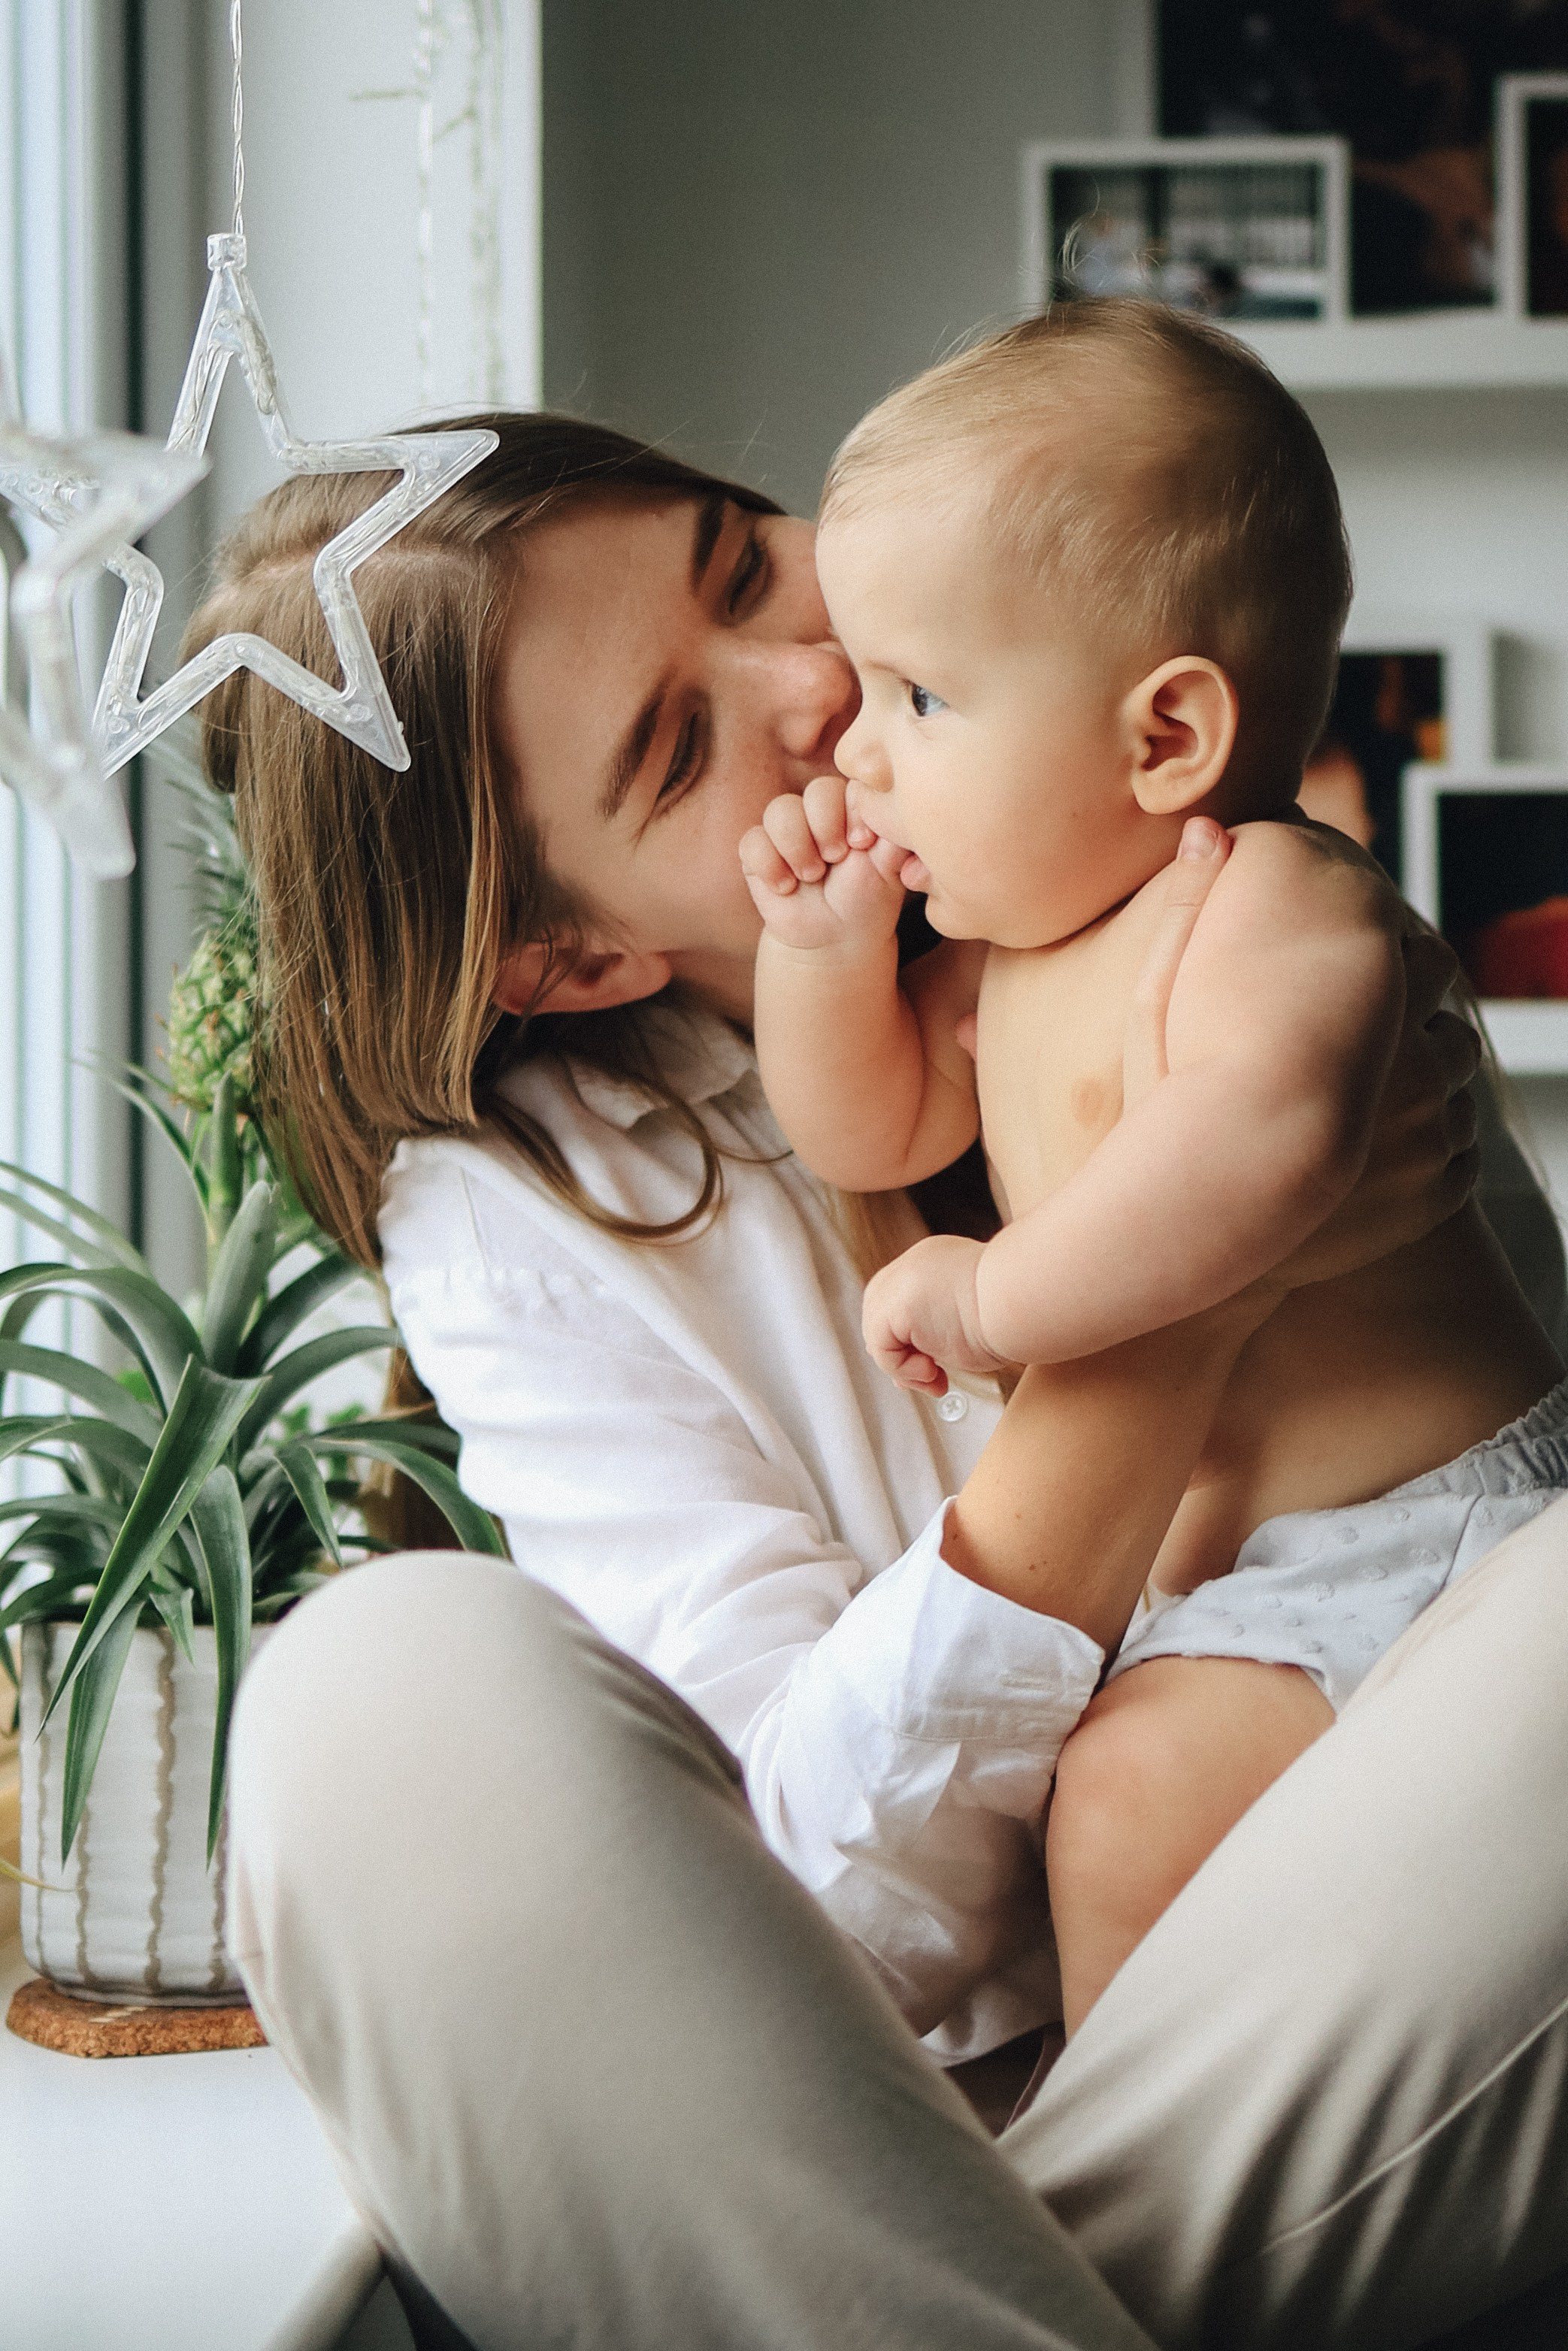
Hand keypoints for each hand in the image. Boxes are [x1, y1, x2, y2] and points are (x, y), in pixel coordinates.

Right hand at [740, 773, 906, 955]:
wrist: (834, 935)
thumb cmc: (866, 898)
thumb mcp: (889, 869)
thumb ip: (894, 836)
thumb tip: (892, 808)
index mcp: (853, 807)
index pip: (851, 784)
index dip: (853, 812)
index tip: (861, 844)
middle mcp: (818, 810)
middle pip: (816, 791)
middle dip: (826, 828)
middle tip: (835, 859)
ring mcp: (785, 828)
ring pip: (779, 810)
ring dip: (797, 848)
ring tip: (810, 877)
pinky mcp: (757, 850)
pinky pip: (752, 842)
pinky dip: (769, 867)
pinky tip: (785, 888)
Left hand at [862, 1233, 1008, 1394]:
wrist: (1030, 1297)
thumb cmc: (1018, 1312)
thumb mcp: (974, 1319)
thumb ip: (943, 1330)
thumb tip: (923, 1363)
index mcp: (935, 1262)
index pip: (899, 1303)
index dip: (907, 1342)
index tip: (932, 1369)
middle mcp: (914, 1264)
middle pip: (879, 1316)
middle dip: (899, 1354)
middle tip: (931, 1377)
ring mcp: (902, 1280)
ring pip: (877, 1335)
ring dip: (905, 1368)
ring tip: (936, 1376)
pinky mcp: (896, 1303)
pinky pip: (881, 1348)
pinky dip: (903, 1369)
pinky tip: (934, 1371)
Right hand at [1129, 816, 1478, 1298]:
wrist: (1182, 1236)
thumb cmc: (1156, 1113)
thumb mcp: (1151, 1001)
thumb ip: (1189, 911)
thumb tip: (1209, 829)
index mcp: (1363, 997)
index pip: (1420, 955)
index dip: (1383, 965)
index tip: (1345, 983)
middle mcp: (1415, 1057)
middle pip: (1446, 1019)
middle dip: (1405, 1027)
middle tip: (1350, 1047)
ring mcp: (1435, 1128)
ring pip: (1454, 1083)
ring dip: (1419, 1086)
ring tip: (1357, 1102)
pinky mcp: (1439, 1188)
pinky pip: (1454, 1153)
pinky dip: (1418, 1149)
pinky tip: (1363, 1155)